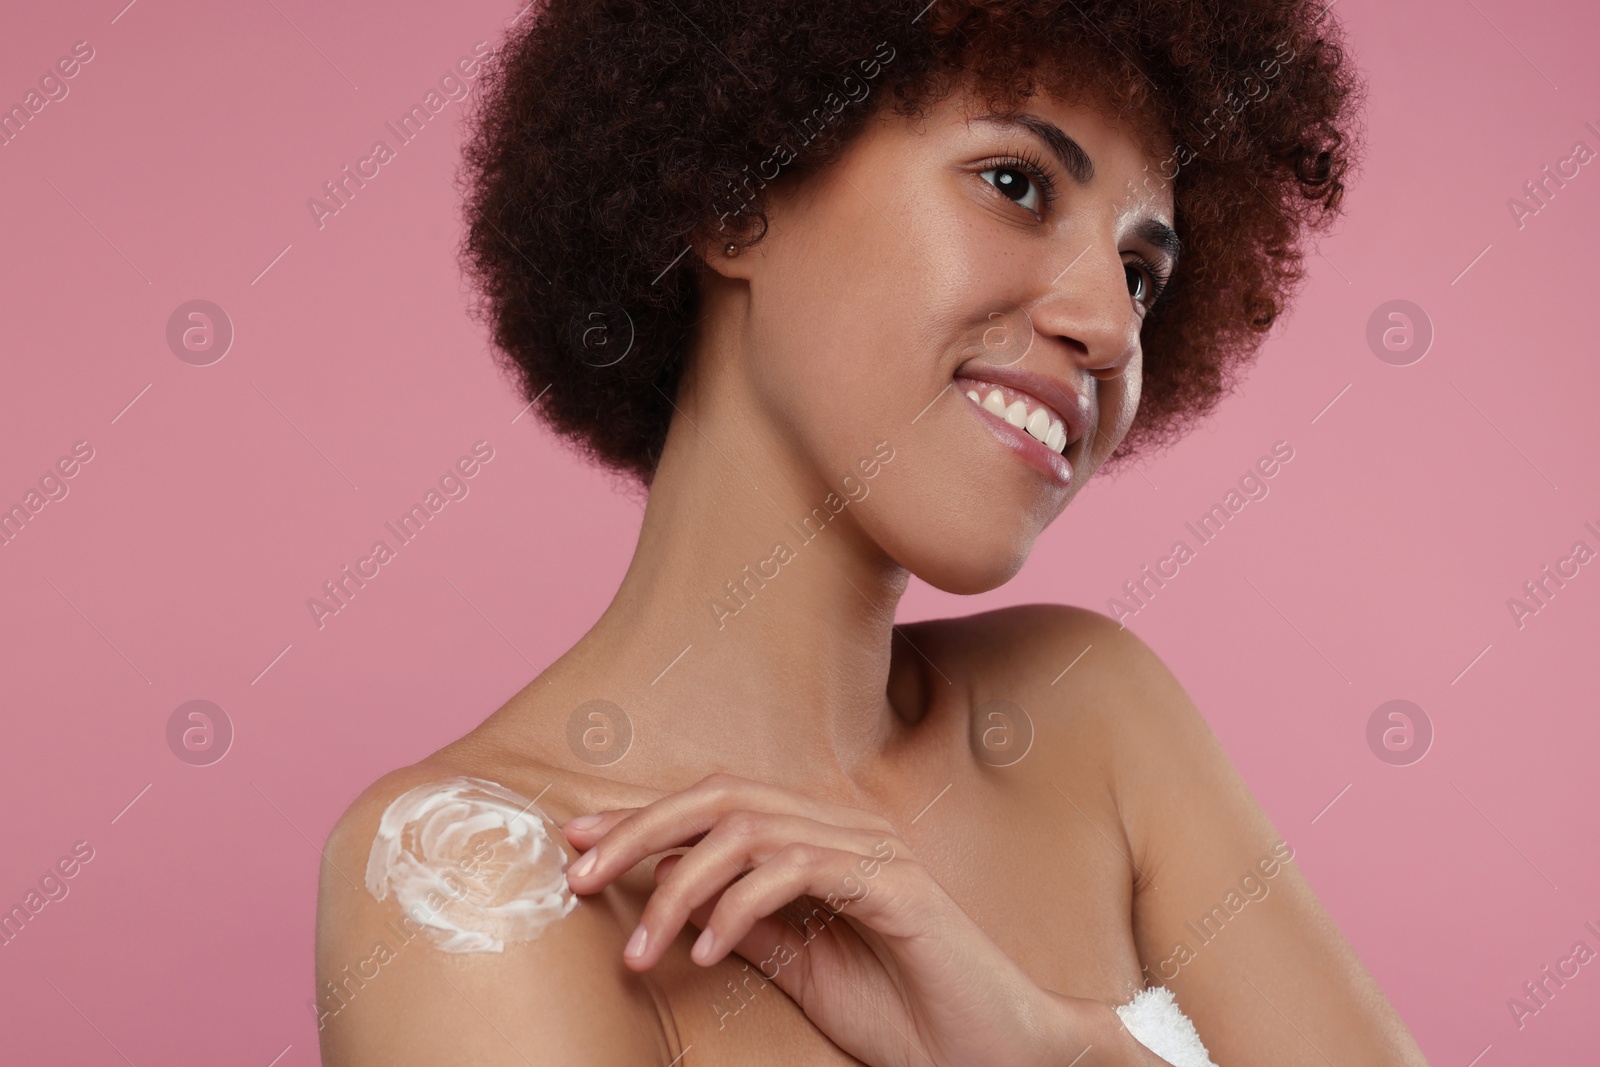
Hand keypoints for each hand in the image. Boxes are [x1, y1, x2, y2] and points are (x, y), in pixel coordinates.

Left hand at [559, 772, 1161, 1066]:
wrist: (992, 1052)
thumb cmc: (903, 1014)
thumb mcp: (801, 969)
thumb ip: (747, 926)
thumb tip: (672, 900)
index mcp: (819, 842)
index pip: (718, 806)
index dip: (642, 817)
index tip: (575, 843)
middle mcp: (843, 828)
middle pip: (722, 797)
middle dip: (642, 829)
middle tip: (582, 875)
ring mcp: (871, 849)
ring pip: (749, 829)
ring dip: (680, 885)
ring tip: (640, 949)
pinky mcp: (893, 883)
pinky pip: (797, 870)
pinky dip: (739, 905)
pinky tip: (704, 950)